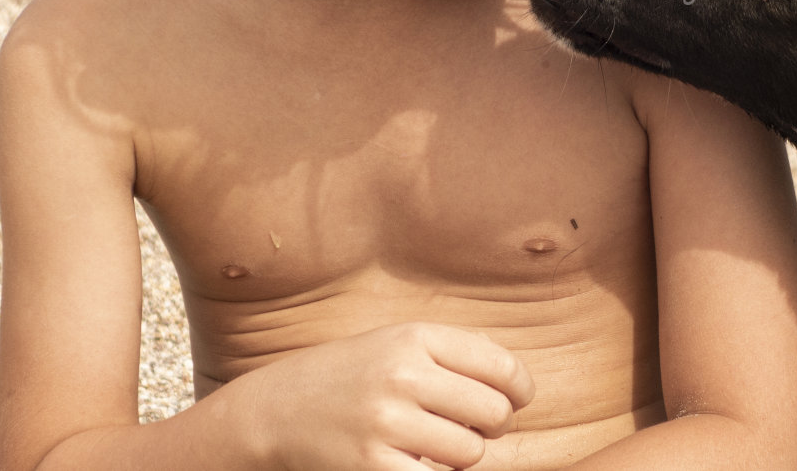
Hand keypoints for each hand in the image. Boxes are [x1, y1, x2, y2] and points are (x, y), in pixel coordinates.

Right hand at [234, 322, 534, 470]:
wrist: (276, 410)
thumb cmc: (352, 375)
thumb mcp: (398, 342)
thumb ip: (456, 353)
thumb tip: (517, 383)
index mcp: (415, 338)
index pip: (501, 367)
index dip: (520, 389)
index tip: (518, 399)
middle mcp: (402, 376)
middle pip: (493, 412)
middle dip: (495, 424)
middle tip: (478, 426)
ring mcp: (386, 423)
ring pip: (469, 452)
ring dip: (464, 455)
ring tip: (441, 444)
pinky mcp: (372, 467)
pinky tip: (421, 462)